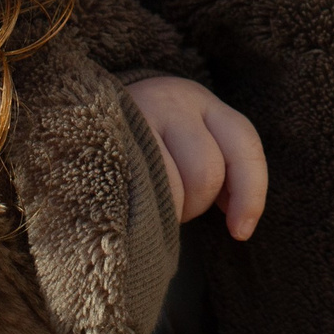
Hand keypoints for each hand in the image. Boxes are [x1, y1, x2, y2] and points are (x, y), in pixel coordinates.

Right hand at [124, 75, 268, 239]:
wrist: (83, 112)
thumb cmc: (150, 142)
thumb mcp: (189, 141)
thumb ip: (217, 170)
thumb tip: (240, 222)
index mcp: (204, 104)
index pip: (244, 145)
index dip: (250, 195)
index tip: (240, 232)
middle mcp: (174, 101)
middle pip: (207, 172)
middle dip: (195, 204)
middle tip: (173, 206)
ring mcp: (138, 115)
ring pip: (172, 185)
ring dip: (167, 208)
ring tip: (150, 201)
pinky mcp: (108, 136)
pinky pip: (137, 187)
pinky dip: (143, 207)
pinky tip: (133, 205)